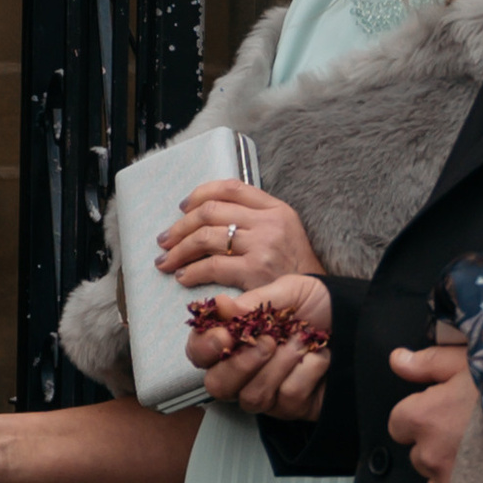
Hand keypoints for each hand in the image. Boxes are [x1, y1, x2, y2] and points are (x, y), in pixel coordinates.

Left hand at [154, 179, 321, 290]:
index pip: (230, 188)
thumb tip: (203, 215)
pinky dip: (192, 271)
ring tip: (166, 261)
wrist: (317, 294)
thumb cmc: (293, 265)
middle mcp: (269, 222)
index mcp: (275, 208)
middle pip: (211, 212)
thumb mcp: (282, 230)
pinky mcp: (256, 270)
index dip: (200, 194)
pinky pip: (213, 266)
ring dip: (179, 250)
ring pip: (206, 237)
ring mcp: (263, 244)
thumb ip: (252, 217)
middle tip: (164, 240)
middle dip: (180, 226)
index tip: (182, 208)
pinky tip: (183, 277)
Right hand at [187, 274, 332, 418]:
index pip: (199, 354)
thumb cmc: (320, 306)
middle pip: (217, 386)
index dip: (205, 349)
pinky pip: (287, 398)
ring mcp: (267, 393)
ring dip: (279, 367)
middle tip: (267, 343)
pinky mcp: (292, 407)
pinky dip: (306, 373)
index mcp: (233, 341)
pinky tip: (320, 357)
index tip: (224, 335)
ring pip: (252, 397)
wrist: (361, 322)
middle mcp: (243, 371)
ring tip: (302, 342)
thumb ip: (253, 302)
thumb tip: (220, 306)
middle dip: (240, 365)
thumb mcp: (288, 292)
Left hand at [387, 343, 478, 482]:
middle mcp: (430, 452)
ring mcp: (449, 480)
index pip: (398, 423)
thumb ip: (427, 363)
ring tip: (479, 450)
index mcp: (423, 418)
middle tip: (466, 429)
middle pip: (418, 452)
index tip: (440, 412)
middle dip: (435, 442)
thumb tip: (399, 360)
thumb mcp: (468, 363)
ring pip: (434, 476)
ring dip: (448, 467)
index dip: (419, 416)